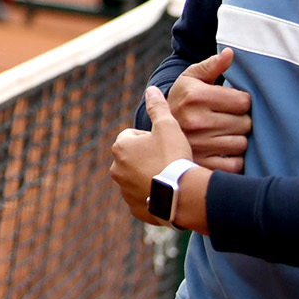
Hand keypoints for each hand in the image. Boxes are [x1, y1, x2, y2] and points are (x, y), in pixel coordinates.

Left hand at [110, 87, 196, 225]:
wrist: (182, 194)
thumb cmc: (173, 157)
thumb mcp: (168, 127)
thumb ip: (158, 107)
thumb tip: (150, 90)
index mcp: (120, 147)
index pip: (132, 136)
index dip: (151, 138)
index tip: (165, 145)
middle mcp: (116, 169)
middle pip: (134, 158)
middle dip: (148, 158)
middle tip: (169, 161)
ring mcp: (124, 191)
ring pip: (138, 178)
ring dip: (150, 176)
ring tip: (170, 178)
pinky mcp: (135, 208)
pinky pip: (144, 198)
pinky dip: (153, 195)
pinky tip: (168, 193)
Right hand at [168, 48, 251, 172]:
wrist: (159, 130)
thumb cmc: (182, 99)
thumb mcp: (191, 78)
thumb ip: (212, 66)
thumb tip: (231, 53)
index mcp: (196, 96)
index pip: (243, 101)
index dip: (241, 101)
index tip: (232, 103)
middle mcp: (196, 120)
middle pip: (245, 123)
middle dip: (241, 120)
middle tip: (229, 119)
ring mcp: (199, 144)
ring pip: (242, 143)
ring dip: (238, 139)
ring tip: (225, 133)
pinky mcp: (202, 163)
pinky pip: (235, 164)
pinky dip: (234, 159)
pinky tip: (224, 150)